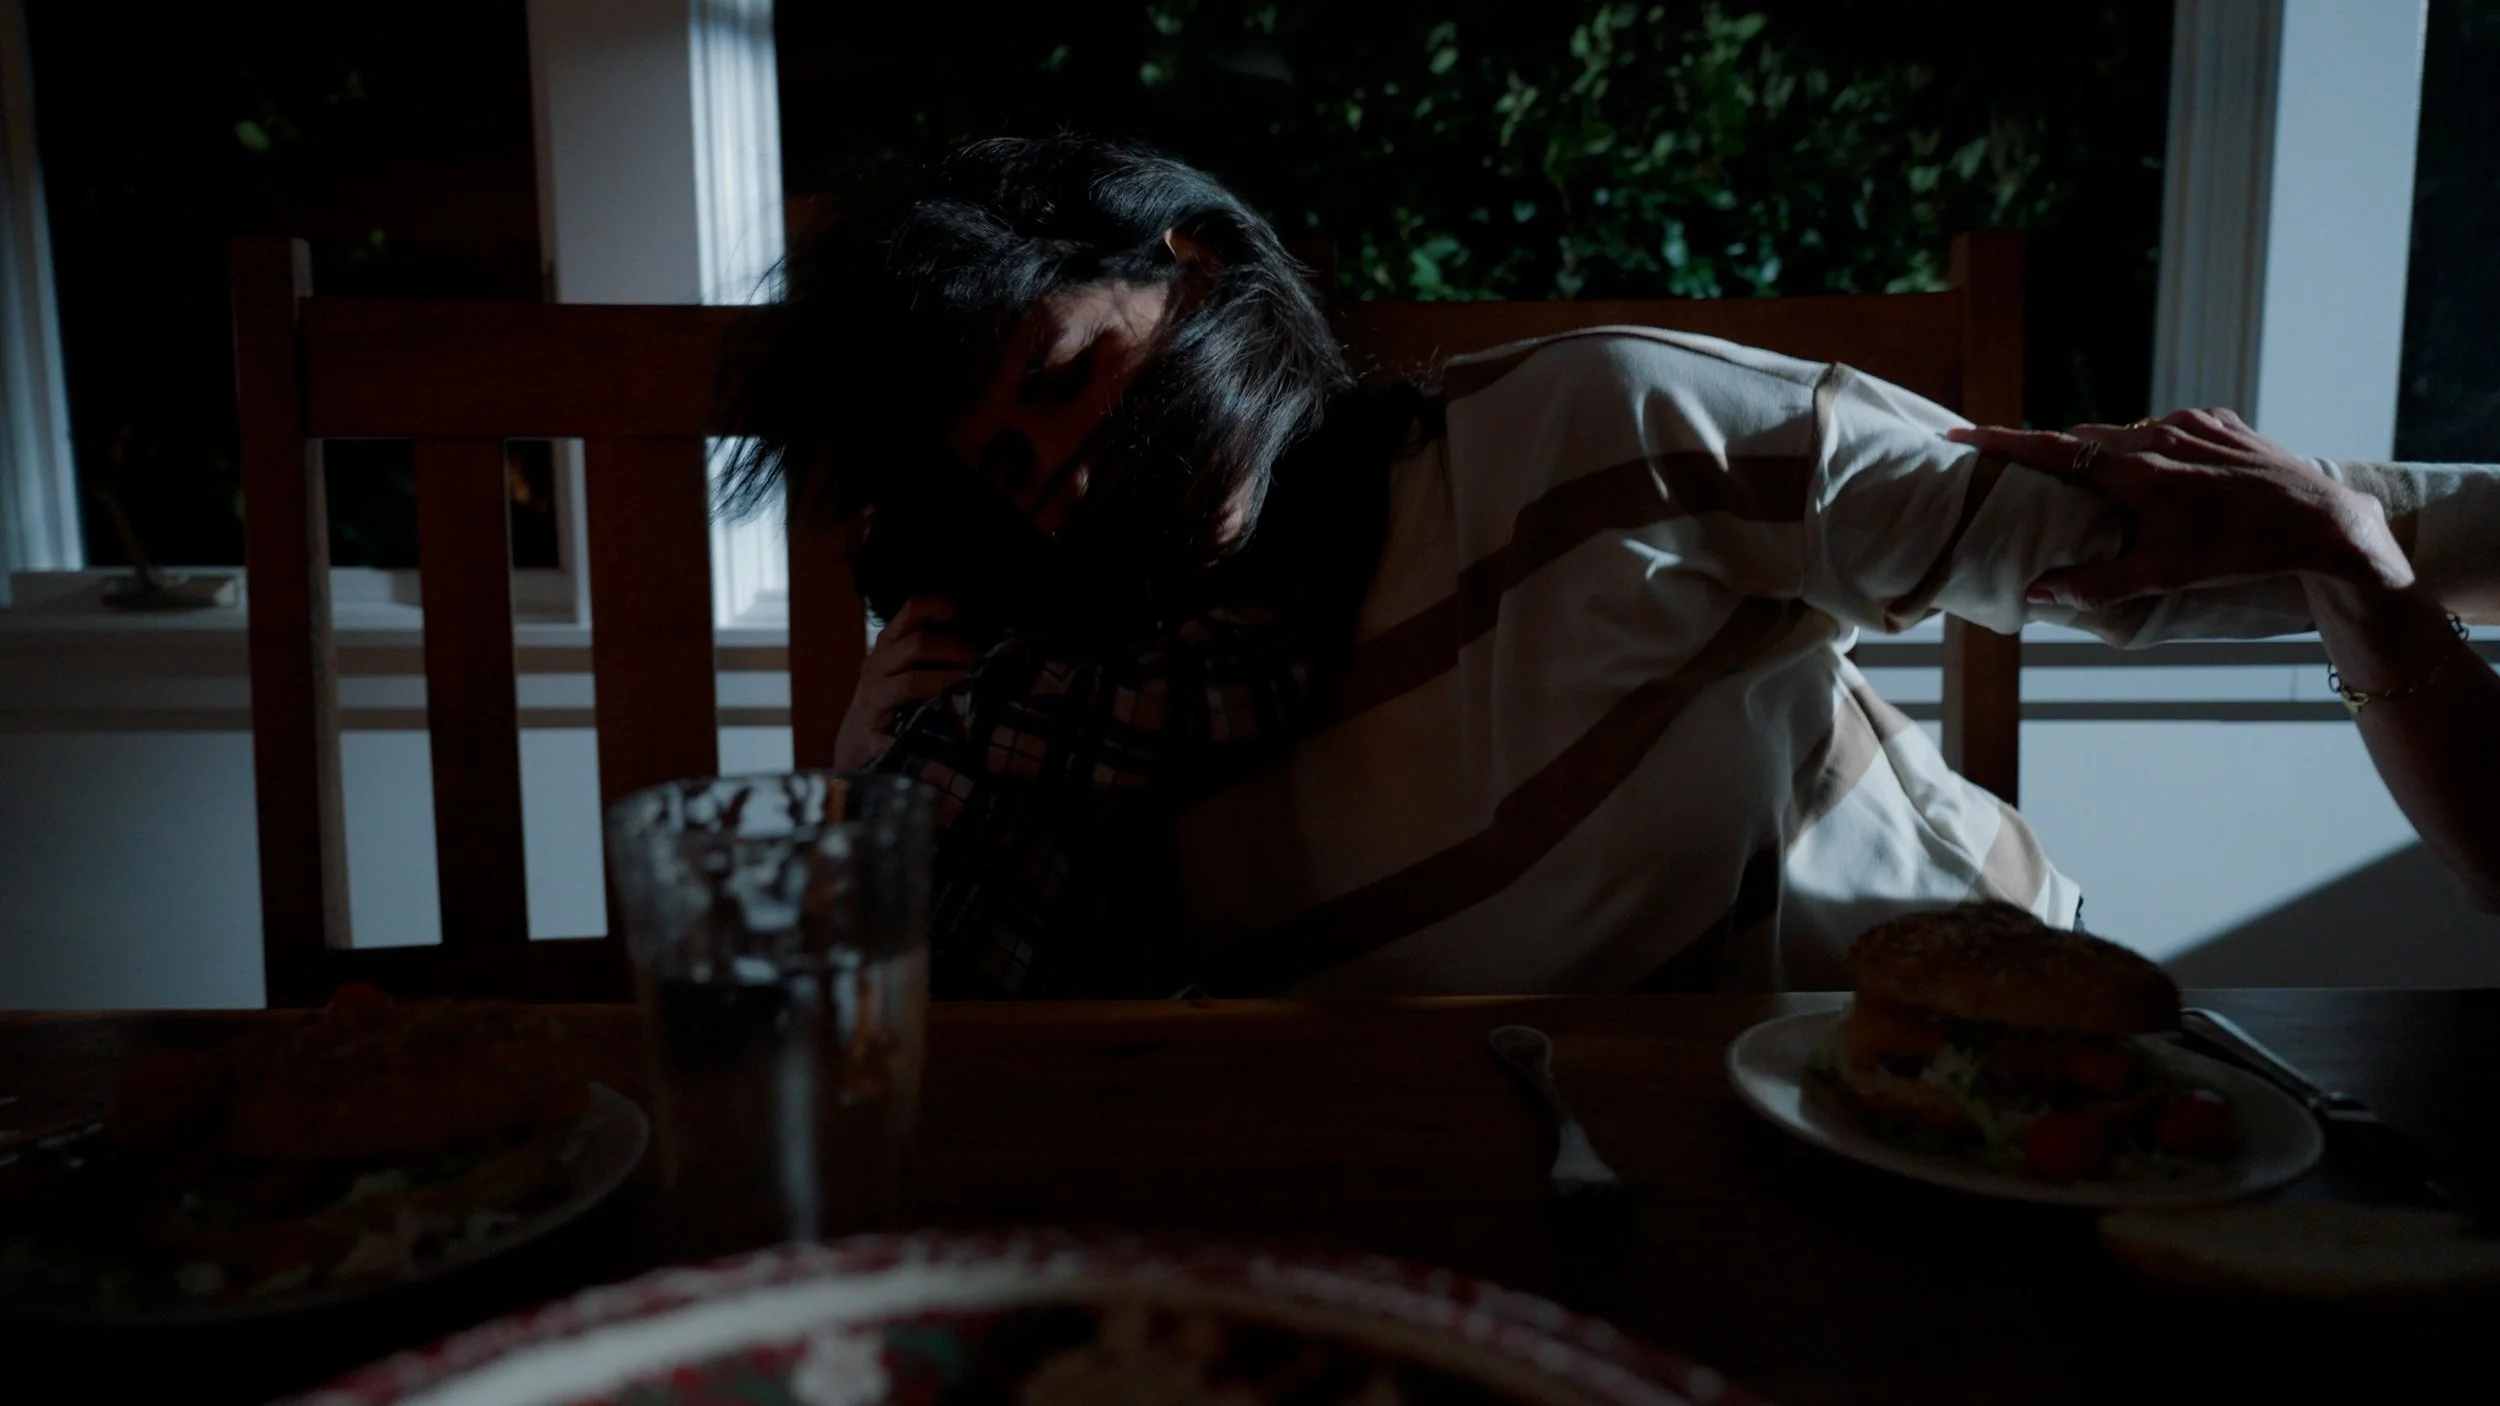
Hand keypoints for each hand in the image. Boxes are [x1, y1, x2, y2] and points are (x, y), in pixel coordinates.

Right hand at [833, 596, 989, 768]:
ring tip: (974, 689)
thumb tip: (991, 644)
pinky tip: (937, 734)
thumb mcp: (906, 664)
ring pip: (913, 681)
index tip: (966, 616)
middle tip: (984, 663)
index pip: (914, 609)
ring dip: (949, 683)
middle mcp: (879, 662)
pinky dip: (913, 730)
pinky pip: (894, 727)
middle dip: (959, 650)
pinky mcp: (872, 727)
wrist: (858, 738)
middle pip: (922, 643)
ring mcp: (873, 694)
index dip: (941, 606)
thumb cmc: (894, 695)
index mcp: (891, 642)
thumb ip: (937, 650)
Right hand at [1947, 408, 2413, 610]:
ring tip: (2108, 487)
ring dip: (2107, 453)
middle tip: (2030, 475)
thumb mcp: (2164, 577)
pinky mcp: (2222, 420)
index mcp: (2137, 470)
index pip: (2052, 449)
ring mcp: (2194, 423)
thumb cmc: (2241, 552)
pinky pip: (2168, 427)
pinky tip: (2168, 474)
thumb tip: (2036, 594)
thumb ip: (2095, 584)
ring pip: (2127, 431)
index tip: (1960, 436)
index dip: (2001, 442)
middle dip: (2053, 454)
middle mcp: (2160, 435)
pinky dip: (2152, 445)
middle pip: (2084, 437)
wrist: (2324, 523)